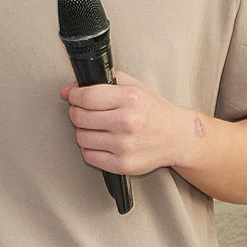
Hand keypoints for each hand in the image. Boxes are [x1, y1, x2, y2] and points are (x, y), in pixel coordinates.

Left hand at [63, 70, 202, 178]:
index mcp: (130, 99)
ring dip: (84, 132)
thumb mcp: (135, 87)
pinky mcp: (122, 164)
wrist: (177, 137)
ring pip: (81, 137)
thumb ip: (103, 81)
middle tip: (86, 113)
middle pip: (79, 117)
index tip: (74, 97)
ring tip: (98, 128)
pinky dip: (90, 149)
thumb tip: (68, 90)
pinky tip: (102, 143)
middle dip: (77, 113)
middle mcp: (126, 122)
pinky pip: (89, 156)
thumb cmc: (154, 112)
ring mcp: (124, 145)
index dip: (74, 96)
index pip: (85, 97)